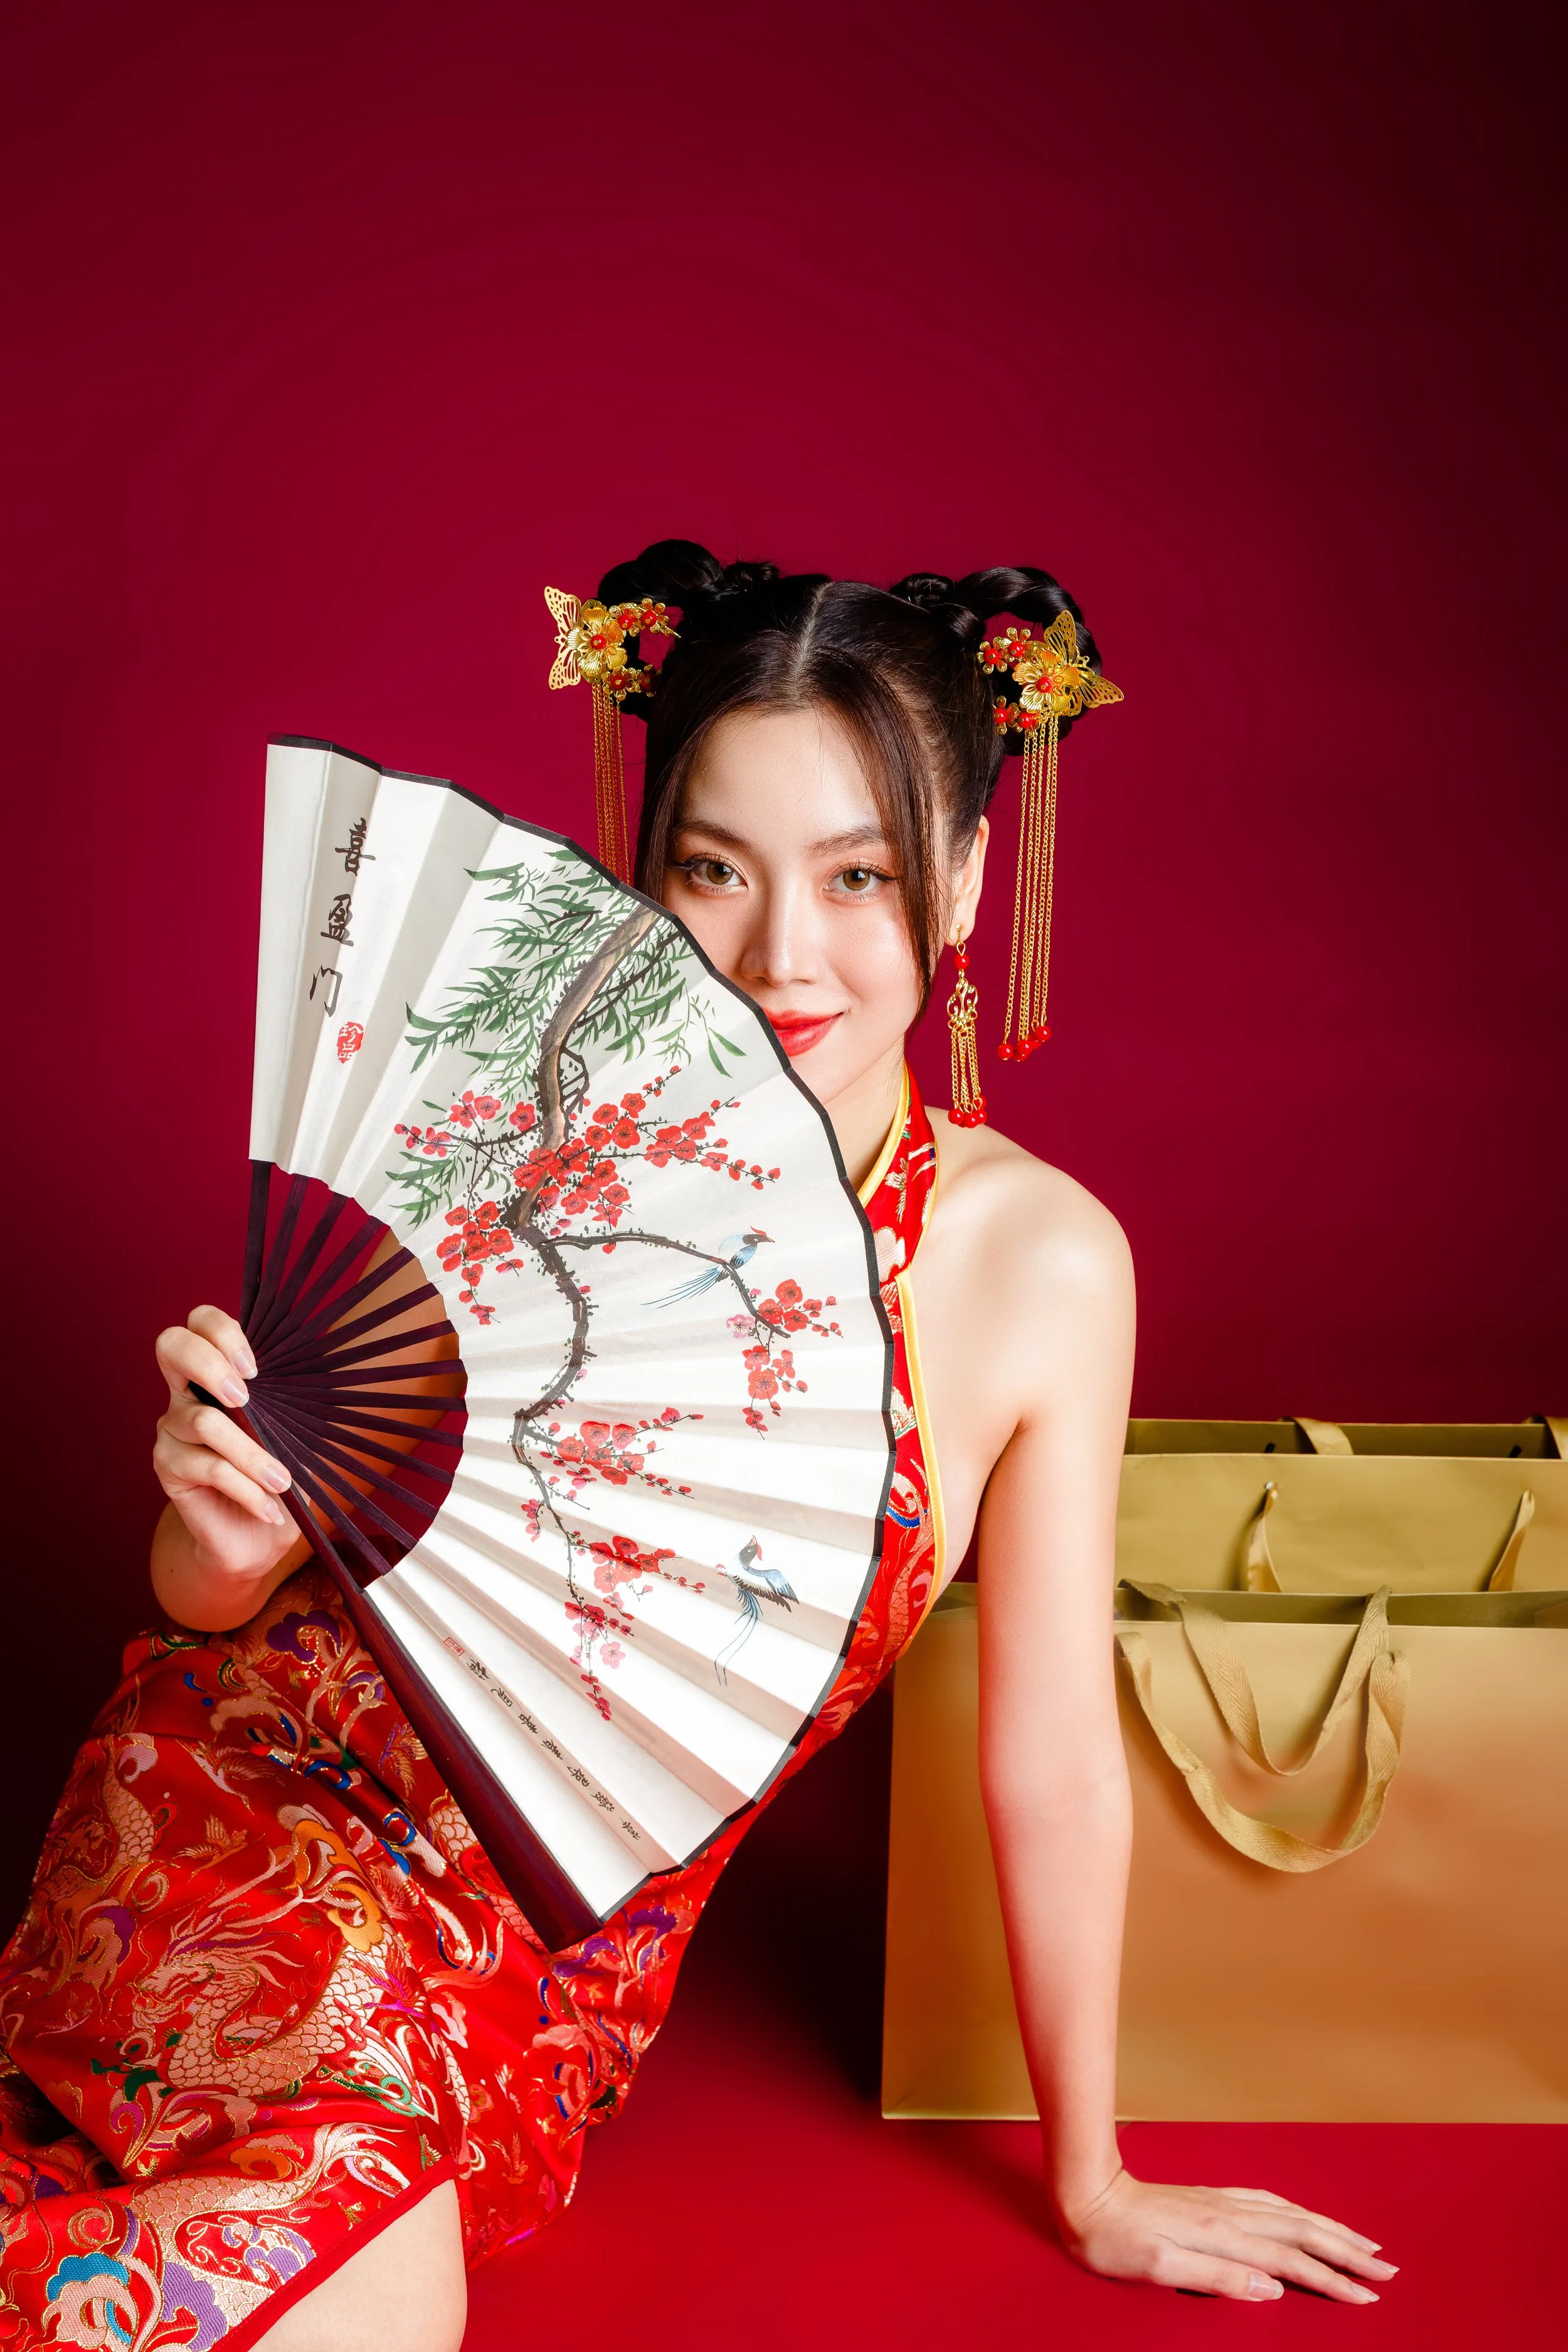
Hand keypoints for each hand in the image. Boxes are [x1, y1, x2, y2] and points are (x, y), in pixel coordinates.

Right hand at [152, 1305, 298, 1583]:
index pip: (200, 1322)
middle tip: (245, 1397)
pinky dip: (245, 1488)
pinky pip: (207, 1467)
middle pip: (171, 1345)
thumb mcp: (295, 1432)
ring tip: (282, 1481)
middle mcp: (185, 1392)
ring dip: (252, 1454)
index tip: (256, 1367)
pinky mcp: (167, 1466)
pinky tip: (268, 1508)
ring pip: (203, 1421)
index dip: (221, 1331)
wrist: (256, 1537)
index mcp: (218, 1371)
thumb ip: (295, 1399)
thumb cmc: (280, 1473)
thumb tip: (332, 1370)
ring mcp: (171, 1428)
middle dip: (209, 1364)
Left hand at [1059, 2168, 1396, 2302]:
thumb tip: (1270, 2287)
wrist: (1088, 2195)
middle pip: (1303, 2232)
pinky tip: (1305, 2216)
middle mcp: (1229, 2214)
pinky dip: (1299, 2213)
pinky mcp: (1212, 2199)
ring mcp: (1222, 2203)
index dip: (1333, 2280)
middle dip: (1348, 2252)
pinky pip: (1270, 2203)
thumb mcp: (1160, 2268)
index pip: (1292, 2262)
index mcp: (1222, 2236)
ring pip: (1292, 2214)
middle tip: (1388, 2270)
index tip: (1367, 2296)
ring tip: (1363, 2244)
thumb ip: (1217, 2277)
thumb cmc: (1116, 2240)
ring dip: (1331, 2230)